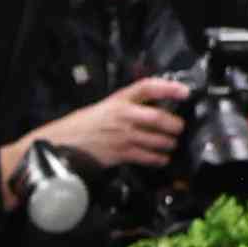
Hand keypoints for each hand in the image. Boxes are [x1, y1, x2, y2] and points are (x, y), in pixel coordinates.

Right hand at [47, 77, 187, 174]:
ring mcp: (122, 136)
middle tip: (179, 128)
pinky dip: (157, 159)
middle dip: (173, 124)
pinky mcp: (120, 153)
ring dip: (168, 143)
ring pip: (155, 139)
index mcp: (119, 99)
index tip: (185, 92)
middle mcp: (123, 115)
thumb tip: (151, 110)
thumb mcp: (104, 107)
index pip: (148, 87)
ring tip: (172, 144)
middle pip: (157, 117)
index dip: (168, 88)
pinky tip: (162, 159)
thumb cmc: (82, 125)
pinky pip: (145, 156)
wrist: (62, 143)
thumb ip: (126, 107)